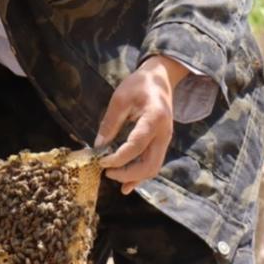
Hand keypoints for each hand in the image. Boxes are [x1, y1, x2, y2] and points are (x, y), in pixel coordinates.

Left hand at [96, 55, 188, 194]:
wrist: (160, 79)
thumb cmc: (139, 84)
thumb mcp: (120, 99)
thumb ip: (109, 123)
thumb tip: (98, 147)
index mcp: (154, 118)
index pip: (136, 145)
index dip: (118, 158)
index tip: (101, 161)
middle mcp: (164, 133)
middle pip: (149, 164)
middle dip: (127, 173)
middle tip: (106, 172)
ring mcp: (165, 140)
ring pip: (153, 168)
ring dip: (134, 177)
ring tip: (113, 178)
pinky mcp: (162, 143)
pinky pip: (153, 164)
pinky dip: (140, 175)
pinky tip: (126, 184)